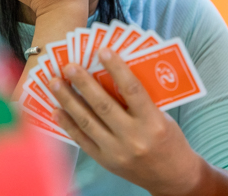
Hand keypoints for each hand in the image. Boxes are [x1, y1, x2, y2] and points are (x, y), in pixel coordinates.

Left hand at [49, 48, 205, 195]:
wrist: (171, 176)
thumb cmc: (168, 140)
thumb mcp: (161, 116)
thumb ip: (139, 100)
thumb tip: (111, 74)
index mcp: (153, 122)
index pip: (132, 90)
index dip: (117, 68)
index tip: (103, 50)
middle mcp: (134, 138)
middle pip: (103, 105)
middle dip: (83, 83)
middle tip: (69, 66)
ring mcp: (117, 151)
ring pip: (87, 121)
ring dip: (68, 100)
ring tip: (56, 83)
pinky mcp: (105, 161)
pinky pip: (81, 139)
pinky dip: (67, 123)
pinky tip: (56, 109)